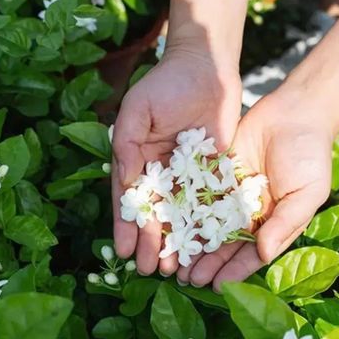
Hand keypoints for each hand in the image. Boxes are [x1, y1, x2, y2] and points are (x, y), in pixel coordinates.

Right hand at [112, 49, 241, 275]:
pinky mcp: (214, 173)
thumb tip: (124, 180)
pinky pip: (210, 203)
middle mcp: (161, 173)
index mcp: (138, 162)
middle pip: (156, 215)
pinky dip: (206, 226)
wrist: (205, 67)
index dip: (126, 227)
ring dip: (178, 243)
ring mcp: (188, 176)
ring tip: (175, 270)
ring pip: (182, 216)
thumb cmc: (165, 85)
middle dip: (152, 243)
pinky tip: (204, 248)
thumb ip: (127, 145)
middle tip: (151, 271)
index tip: (124, 252)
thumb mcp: (138, 110)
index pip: (130, 201)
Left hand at [176, 95, 333, 290]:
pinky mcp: (216, 175)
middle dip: (208, 263)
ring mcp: (231, 195)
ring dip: (193, 244)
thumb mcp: (307, 193)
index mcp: (272, 223)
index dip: (234, 270)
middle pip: (225, 244)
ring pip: (208, 224)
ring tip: (175, 262)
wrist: (295, 112)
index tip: (217, 287)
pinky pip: (198, 196)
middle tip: (188, 280)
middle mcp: (249, 213)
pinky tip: (171, 225)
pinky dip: (186, 211)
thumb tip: (264, 255)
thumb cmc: (310, 154)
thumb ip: (285, 224)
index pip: (251, 254)